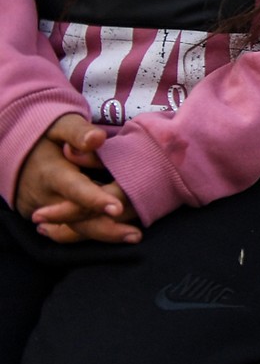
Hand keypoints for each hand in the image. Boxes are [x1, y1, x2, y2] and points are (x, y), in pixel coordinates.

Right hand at [16, 115, 138, 244]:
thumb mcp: (60, 126)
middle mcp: (47, 196)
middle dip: (105, 229)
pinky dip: (91, 233)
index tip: (117, 208)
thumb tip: (96, 139)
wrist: (21, 154)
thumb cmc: (48, 136)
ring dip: (103, 235)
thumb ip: (78, 132)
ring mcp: (46, 211)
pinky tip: (116, 236)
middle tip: (135, 236)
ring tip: (132, 236)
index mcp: (52, 172)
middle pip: (76, 218)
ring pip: (75, 227)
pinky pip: (71, 228)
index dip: (94, 199)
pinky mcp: (47, 219)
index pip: (74, 189)